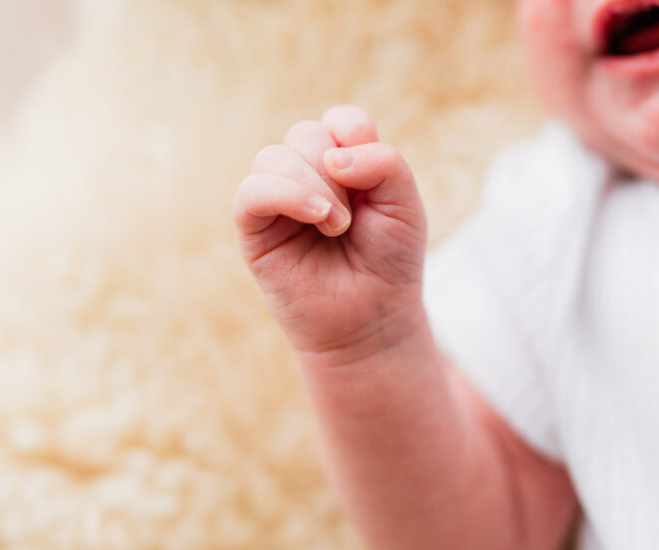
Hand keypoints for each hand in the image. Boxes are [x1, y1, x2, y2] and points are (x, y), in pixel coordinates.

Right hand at [232, 105, 428, 362]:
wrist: (372, 320)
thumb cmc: (389, 263)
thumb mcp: (406, 206)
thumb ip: (385, 164)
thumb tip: (332, 156)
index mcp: (342, 165)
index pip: (339, 121)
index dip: (353, 133)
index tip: (373, 177)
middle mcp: (305, 177)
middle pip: (305, 133)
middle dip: (335, 167)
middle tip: (353, 216)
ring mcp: (275, 201)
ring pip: (273, 156)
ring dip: (313, 184)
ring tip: (338, 226)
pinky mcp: (253, 229)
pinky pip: (252, 192)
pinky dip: (286, 194)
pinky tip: (317, 217)